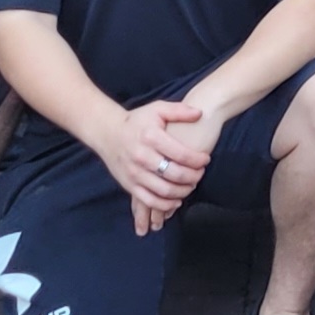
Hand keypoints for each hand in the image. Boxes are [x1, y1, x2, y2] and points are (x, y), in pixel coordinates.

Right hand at [95, 101, 212, 236]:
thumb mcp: (157, 109)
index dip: (197, 159)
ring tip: (191, 185)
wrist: (108, 133)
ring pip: (164, 191)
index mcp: (151, 136)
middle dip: (193, 177)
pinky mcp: (129, 185)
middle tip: (200, 174)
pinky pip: (150, 201)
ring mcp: (135, 173)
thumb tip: (200, 114)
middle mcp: (142, 156)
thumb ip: (179, 111)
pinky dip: (166, 205)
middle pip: (174, 174)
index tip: (206, 159)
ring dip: (183, 192)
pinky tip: (177, 200)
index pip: (180, 153)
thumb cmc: (137, 121)